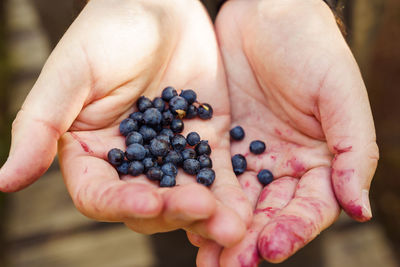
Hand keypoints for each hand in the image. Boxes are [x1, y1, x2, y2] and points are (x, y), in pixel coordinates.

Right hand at [0, 0, 251, 246]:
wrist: (157, 7)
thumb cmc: (105, 33)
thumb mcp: (70, 75)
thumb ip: (40, 127)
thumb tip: (3, 181)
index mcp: (94, 154)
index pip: (101, 195)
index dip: (121, 203)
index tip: (147, 201)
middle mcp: (133, 164)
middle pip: (150, 204)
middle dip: (174, 211)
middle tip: (202, 210)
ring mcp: (172, 156)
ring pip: (187, 196)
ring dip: (208, 214)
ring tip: (231, 225)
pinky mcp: (205, 144)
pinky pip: (218, 174)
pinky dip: (230, 194)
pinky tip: (244, 209)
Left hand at [192, 0, 378, 264]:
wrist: (266, 15)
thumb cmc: (312, 50)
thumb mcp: (340, 96)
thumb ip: (354, 152)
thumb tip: (361, 209)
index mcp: (318, 162)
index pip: (308, 208)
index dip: (292, 230)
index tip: (269, 249)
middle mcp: (282, 167)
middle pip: (268, 214)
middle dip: (249, 242)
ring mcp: (248, 157)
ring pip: (235, 203)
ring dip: (220, 231)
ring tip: (205, 258)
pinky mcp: (217, 142)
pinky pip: (207, 176)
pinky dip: (198, 198)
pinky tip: (184, 218)